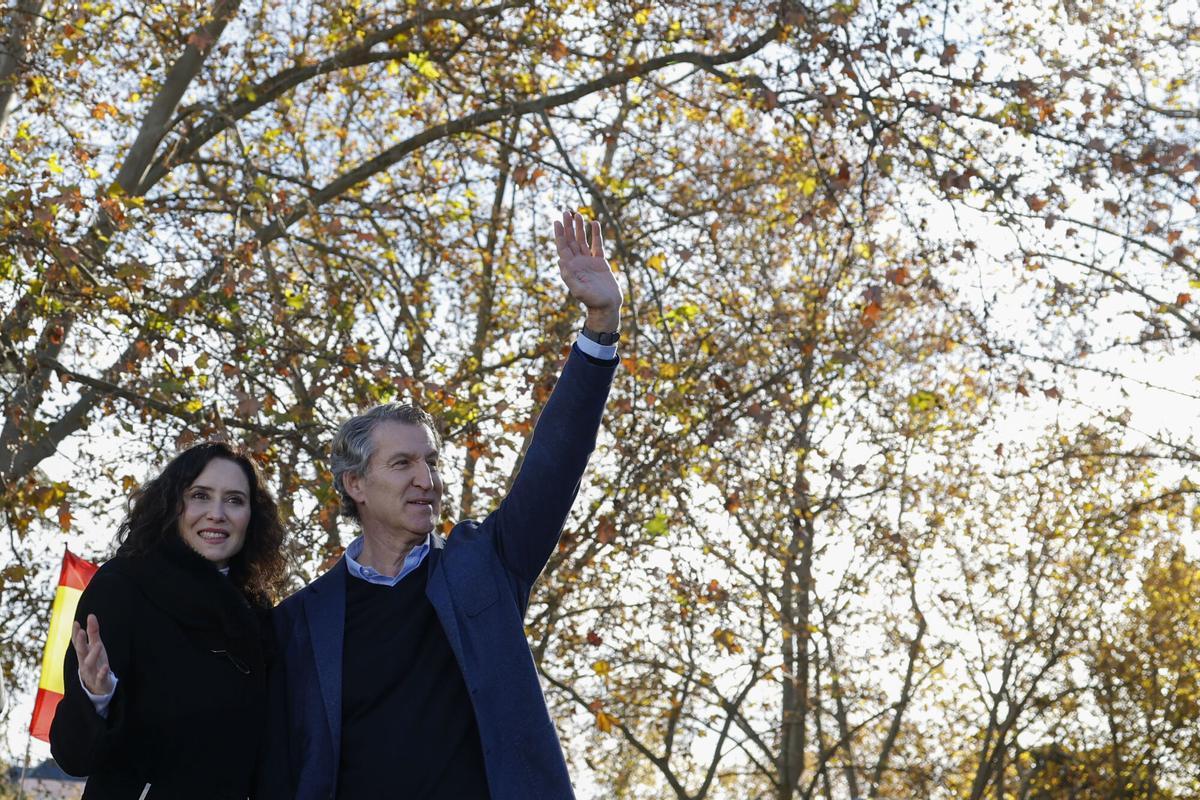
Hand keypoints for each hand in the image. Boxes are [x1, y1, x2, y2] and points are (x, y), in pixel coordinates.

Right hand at [72, 614, 113, 695]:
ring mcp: (91, 673)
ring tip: (98, 645)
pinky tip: (105, 666)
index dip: (76, 633)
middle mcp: (84, 663)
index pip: (77, 643)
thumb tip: (91, 615)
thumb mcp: (96, 646)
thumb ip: (93, 632)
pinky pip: (100, 678)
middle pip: (80, 652)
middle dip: (79, 643)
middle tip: (80, 632)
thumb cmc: (97, 663)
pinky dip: (102, 673)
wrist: (99, 687)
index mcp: (84, 654)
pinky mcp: (100, 682)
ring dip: (92, 655)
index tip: (76, 622)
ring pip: (88, 664)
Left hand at [553, 210, 621, 330]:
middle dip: (568, 226)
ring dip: (579, 228)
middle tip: (566, 212)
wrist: (607, 306)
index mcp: (571, 267)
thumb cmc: (592, 301)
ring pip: (582, 240)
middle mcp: (578, 262)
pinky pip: (597, 245)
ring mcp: (589, 261)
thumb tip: (561, 262)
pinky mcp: (600, 262)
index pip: (563, 247)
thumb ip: (570, 277)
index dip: (560, 234)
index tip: (557, 221)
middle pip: (571, 240)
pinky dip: (596, 234)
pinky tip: (594, 223)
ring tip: (577, 214)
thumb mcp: (579, 290)